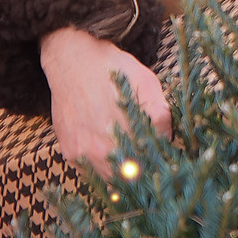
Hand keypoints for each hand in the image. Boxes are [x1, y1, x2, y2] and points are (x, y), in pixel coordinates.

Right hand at [38, 24, 170, 173]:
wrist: (70, 57)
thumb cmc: (110, 67)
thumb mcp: (144, 80)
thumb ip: (160, 111)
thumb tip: (167, 138)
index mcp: (122, 127)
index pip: (147, 164)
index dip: (158, 167)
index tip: (164, 164)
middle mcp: (100, 144)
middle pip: (128, 178)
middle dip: (142, 174)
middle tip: (152, 168)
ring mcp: (82, 150)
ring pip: (109, 179)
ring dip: (123, 175)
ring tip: (133, 163)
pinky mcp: (69, 151)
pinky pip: (90, 172)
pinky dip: (103, 168)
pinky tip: (111, 155)